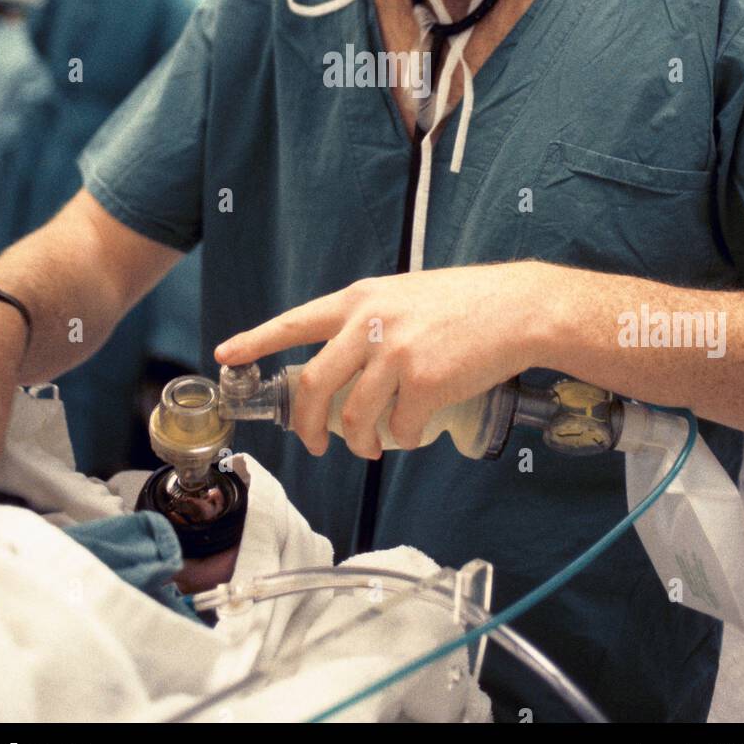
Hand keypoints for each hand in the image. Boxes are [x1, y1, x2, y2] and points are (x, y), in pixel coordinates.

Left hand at [216, 264, 545, 457]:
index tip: (226, 355)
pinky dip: (404, 439)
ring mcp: (396, 353)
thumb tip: (341, 363)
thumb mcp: (403, 296)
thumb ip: (368, 322)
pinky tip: (416, 433)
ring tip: (370, 447)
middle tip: (312, 444)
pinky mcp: (425, 382)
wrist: (518, 308)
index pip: (295, 321)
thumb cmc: (464, 304)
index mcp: (360, 299)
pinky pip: (400, 428)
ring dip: (359, 443)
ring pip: (354, 418)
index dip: (257, 341)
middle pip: (312, 385)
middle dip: (304, 426)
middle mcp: (370, 323)